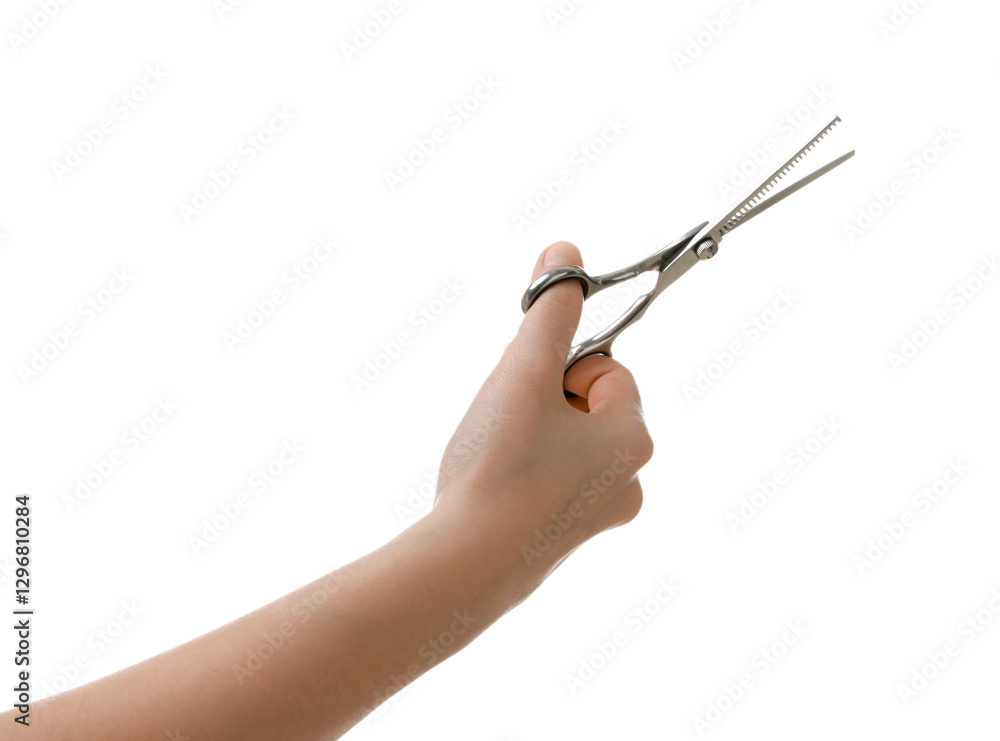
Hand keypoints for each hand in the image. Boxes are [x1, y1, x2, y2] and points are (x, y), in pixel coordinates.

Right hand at [435, 240, 654, 589]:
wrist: (463, 566)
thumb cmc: (500, 468)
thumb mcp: (524, 372)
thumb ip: (549, 311)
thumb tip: (567, 255)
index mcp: (632, 440)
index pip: (606, 370)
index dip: (560, 363)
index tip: (521, 374)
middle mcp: (626, 481)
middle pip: (585, 406)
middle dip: (540, 395)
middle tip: (501, 407)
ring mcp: (595, 516)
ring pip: (564, 443)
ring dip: (528, 429)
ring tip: (490, 446)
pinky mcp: (560, 539)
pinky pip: (547, 480)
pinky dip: (520, 468)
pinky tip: (489, 479)